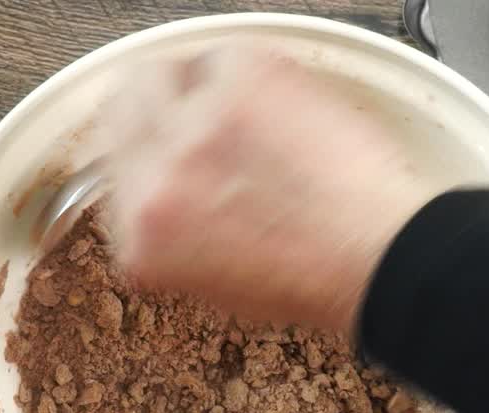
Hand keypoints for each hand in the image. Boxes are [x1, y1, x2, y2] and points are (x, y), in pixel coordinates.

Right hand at [103, 46, 439, 333]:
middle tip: (193, 110)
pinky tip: (283, 99)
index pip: (108, 170)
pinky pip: (222, 53)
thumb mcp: (218, 284)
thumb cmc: (317, 278)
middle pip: (119, 109)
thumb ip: (176, 234)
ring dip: (192, 82)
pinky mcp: (240, 78)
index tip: (163, 145)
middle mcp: (154, 181)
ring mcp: (194, 124)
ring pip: (160, 71)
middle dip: (152, 108)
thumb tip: (170, 193)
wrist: (380, 255)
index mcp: (142, 241)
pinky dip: (251, 69)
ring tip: (237, 101)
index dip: (140, 150)